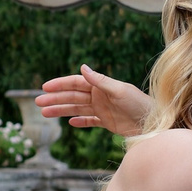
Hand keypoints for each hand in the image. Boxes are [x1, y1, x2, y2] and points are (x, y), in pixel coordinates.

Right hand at [36, 65, 151, 134]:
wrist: (154, 123)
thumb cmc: (139, 104)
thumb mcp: (119, 91)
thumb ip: (100, 81)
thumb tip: (82, 67)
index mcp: (101, 86)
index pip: (76, 83)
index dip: (60, 84)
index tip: (45, 87)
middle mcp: (100, 96)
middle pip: (73, 96)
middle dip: (55, 98)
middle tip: (38, 102)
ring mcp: (103, 109)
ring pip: (77, 108)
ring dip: (61, 110)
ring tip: (44, 113)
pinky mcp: (108, 122)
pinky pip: (90, 121)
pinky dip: (80, 122)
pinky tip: (69, 123)